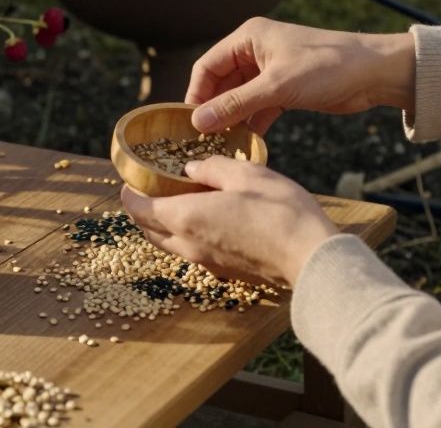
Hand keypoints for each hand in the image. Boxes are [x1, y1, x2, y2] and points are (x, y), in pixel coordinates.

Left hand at [119, 155, 338, 286]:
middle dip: (141, 210)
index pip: (140, 209)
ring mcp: (207, 263)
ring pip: (169, 244)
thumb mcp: (246, 174)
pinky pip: (192, 252)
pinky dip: (185, 235)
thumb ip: (212, 168)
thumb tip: (191, 169)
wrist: (311, 257)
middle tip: (147, 189)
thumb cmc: (280, 212)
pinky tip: (204, 218)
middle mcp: (189, 245)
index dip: (130, 194)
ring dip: (162, 224)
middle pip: (149, 230)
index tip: (129, 180)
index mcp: (186, 218)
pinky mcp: (225, 271)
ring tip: (173, 201)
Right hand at [187, 18, 416, 133]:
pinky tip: (246, 144)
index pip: (207, 66)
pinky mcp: (285, 89)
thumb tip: (198, 122)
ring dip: (232, 120)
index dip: (195, 95)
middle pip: (221, 84)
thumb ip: (236, 104)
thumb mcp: (277, 87)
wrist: (374, 72)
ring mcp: (270, 71)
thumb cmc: (327, 67)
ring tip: (222, 146)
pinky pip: (258, 108)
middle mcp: (255, 51)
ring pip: (240, 98)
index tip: (189, 125)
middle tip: (203, 140)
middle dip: (213, 110)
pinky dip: (252, 124)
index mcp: (248, 38)